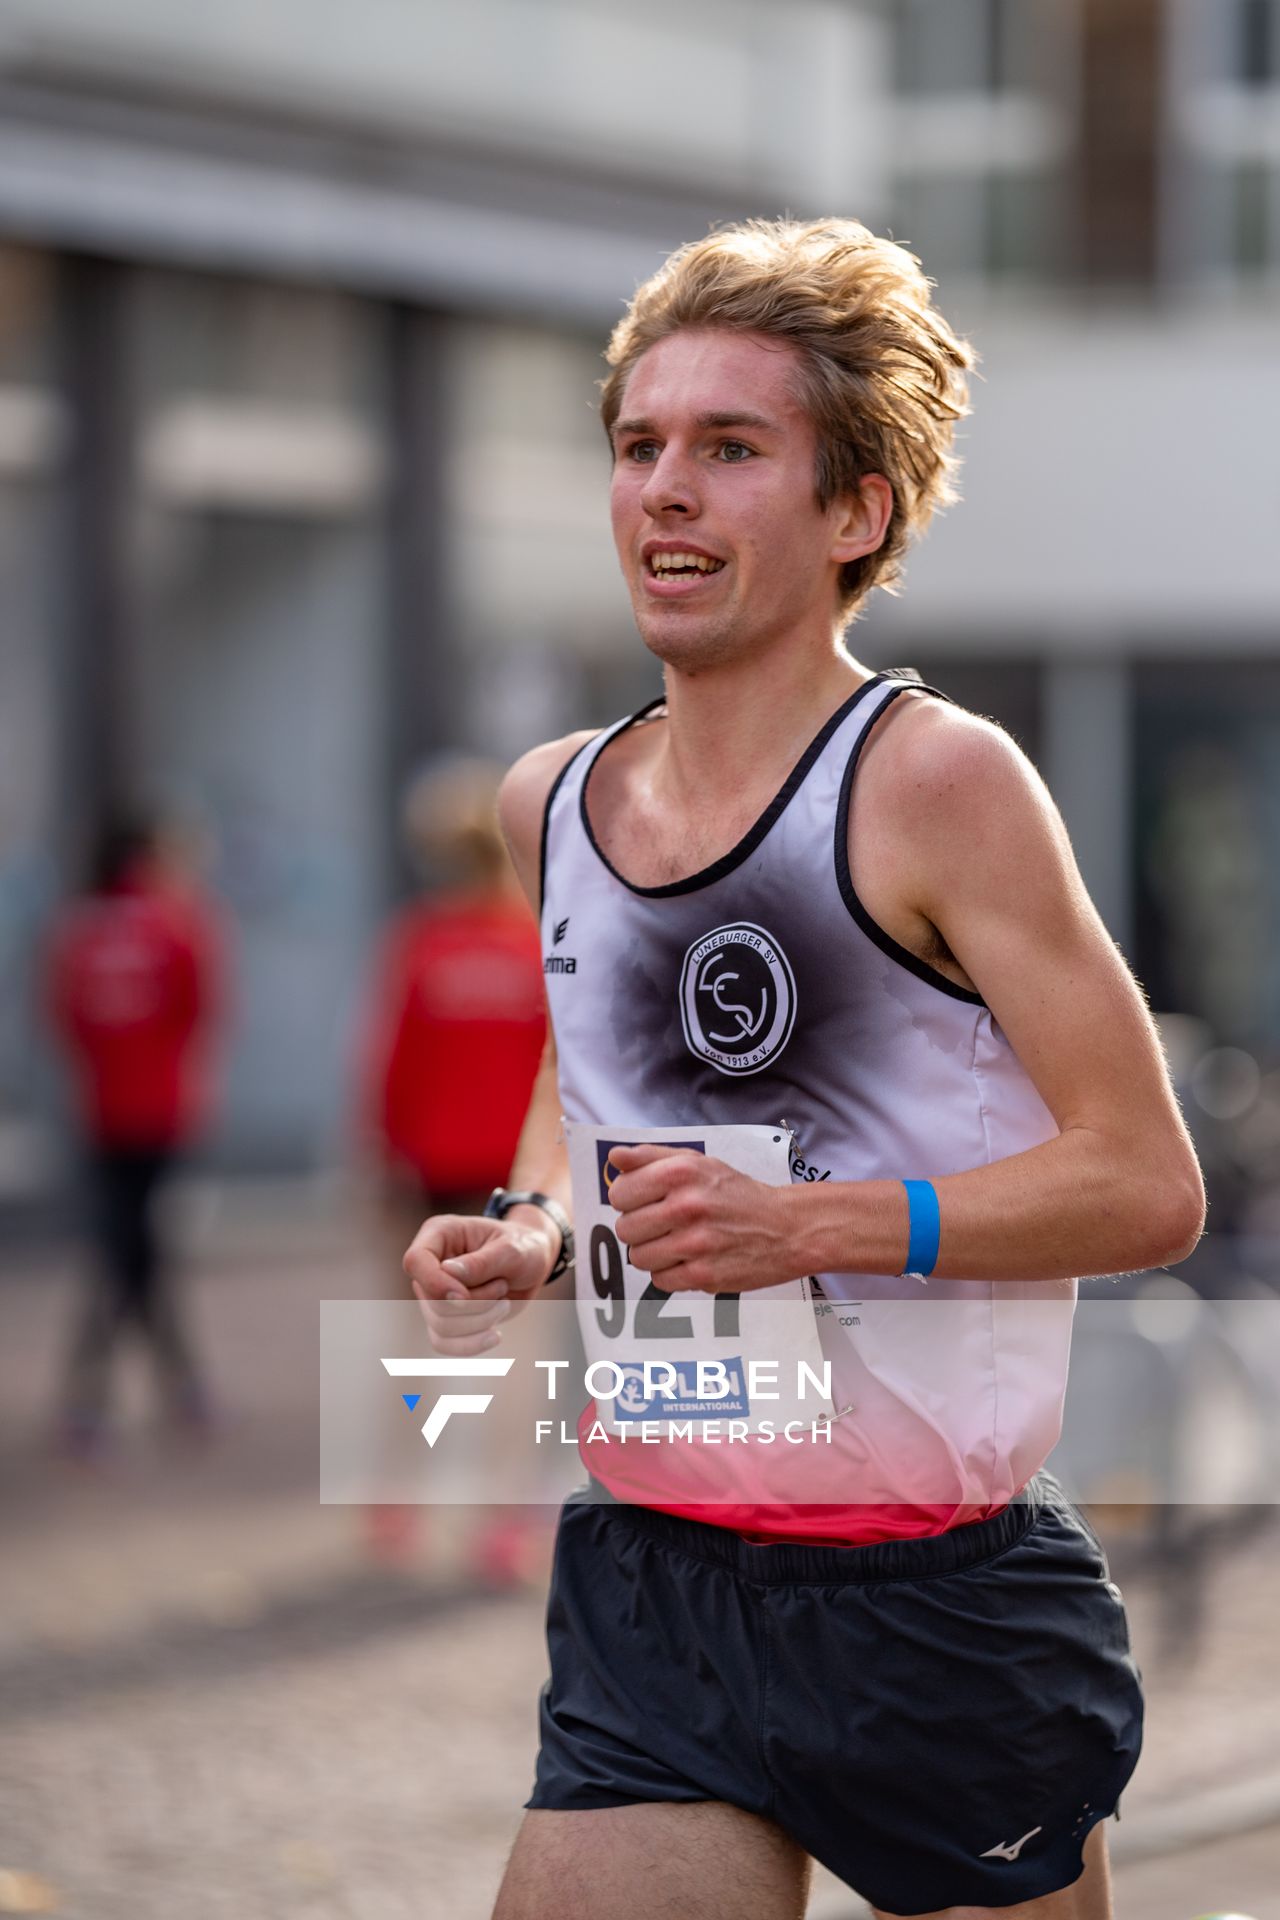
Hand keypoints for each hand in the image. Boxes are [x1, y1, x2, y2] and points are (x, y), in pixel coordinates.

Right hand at [404, 1213, 556, 1355]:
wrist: (534, 1264)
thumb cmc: (524, 1247)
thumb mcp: (512, 1249)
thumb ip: (481, 1262)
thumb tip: (448, 1272)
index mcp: (439, 1234)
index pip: (415, 1261)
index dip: (436, 1284)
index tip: (466, 1295)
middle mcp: (430, 1264)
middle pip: (432, 1301)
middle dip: (476, 1303)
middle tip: (502, 1285)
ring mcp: (434, 1292)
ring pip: (440, 1326)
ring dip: (480, 1321)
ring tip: (503, 1302)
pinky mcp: (445, 1316)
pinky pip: (443, 1343)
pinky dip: (470, 1344)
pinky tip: (494, 1336)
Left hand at [606, 1144, 796, 1294]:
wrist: (785, 1227)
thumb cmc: (737, 1194)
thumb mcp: (698, 1162)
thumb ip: (651, 1157)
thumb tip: (615, 1158)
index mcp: (680, 1172)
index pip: (619, 1194)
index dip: (630, 1200)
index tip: (647, 1201)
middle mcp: (686, 1205)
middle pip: (625, 1229)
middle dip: (641, 1228)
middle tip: (665, 1224)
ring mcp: (695, 1243)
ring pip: (638, 1258)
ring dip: (654, 1253)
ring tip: (678, 1243)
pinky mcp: (704, 1275)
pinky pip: (660, 1281)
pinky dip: (671, 1274)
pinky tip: (690, 1260)